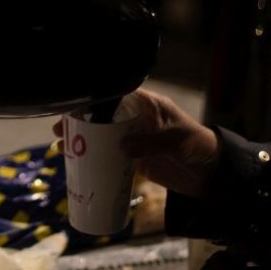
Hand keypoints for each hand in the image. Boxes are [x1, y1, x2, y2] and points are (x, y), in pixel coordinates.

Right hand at [54, 89, 219, 197]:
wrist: (212, 175)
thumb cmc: (197, 146)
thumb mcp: (174, 140)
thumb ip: (149, 143)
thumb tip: (120, 148)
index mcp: (146, 104)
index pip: (114, 94)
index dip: (91, 99)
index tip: (71, 106)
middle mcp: (136, 119)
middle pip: (101, 116)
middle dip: (79, 122)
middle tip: (59, 130)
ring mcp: (134, 139)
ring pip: (102, 137)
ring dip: (82, 142)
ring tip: (61, 148)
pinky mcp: (135, 160)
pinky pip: (109, 158)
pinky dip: (94, 161)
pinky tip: (78, 166)